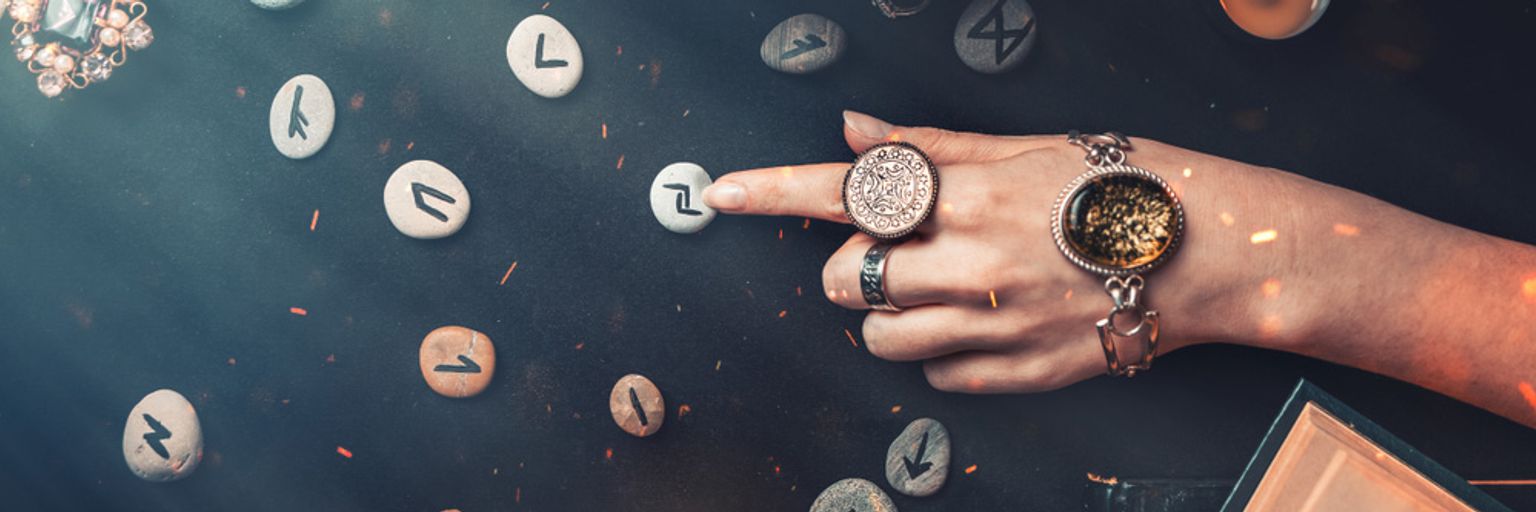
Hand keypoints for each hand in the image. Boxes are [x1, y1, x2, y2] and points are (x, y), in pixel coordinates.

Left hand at [703, 111, 1321, 392]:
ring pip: (880, 339)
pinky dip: (941, 350)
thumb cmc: (1126, 183)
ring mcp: (992, 325)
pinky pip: (939, 375)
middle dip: (853, 264)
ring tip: (935, 289)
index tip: (722, 193)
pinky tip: (981, 320)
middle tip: (896, 250)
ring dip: (887, 314)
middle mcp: (968, 263)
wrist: (1211, 251)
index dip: (772, 192)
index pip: (843, 192)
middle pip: (846, 279)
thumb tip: (855, 134)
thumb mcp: (1027, 144)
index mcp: (965, 195)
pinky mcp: (1018, 372)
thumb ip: (931, 147)